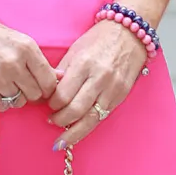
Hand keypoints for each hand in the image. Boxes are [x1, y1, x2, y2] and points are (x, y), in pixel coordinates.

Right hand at [0, 5, 57, 111]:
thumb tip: (56, 76)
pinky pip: (0, 106)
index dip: (47, 87)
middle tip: (20, 86)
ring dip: (13, 97)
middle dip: (30, 92)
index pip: (49, 80)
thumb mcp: (14, 36)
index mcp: (26, 47)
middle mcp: (14, 63)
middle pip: (35, 94)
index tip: (41, 88)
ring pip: (18, 101)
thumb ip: (33, 58)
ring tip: (4, 84)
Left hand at [48, 19, 145, 148]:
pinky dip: (88, 127)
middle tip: (51, 121)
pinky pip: (102, 117)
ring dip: (73, 133)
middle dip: (59, 120)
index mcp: (84, 64)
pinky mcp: (121, 96)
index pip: (62, 95)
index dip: (51, 104)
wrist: (129, 33)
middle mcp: (99, 78)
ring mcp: (112, 89)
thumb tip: (47, 93)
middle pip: (75, 110)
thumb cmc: (98, 39)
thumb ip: (61, 72)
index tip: (46, 105)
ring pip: (90, 120)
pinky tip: (78, 133)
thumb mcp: (74, 50)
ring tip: (61, 141)